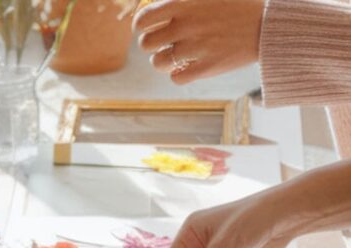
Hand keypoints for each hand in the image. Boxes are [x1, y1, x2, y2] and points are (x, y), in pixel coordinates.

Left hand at [134, 0, 263, 83]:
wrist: (269, 23)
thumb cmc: (240, 3)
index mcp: (184, 2)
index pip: (144, 18)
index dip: (140, 25)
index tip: (146, 28)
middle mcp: (187, 25)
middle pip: (147, 43)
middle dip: (150, 44)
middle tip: (160, 43)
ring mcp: (196, 48)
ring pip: (159, 63)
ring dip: (161, 61)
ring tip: (172, 57)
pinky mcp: (206, 68)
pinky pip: (176, 78)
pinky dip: (177, 74)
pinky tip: (186, 68)